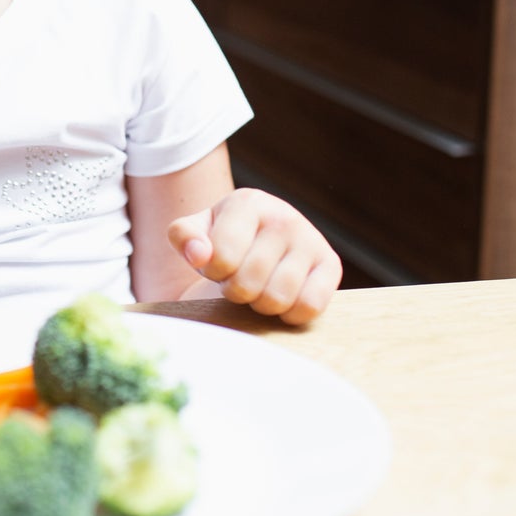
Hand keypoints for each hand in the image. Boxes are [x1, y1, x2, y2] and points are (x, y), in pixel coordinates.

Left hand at [168, 188, 340, 324]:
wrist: (263, 238)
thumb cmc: (225, 238)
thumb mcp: (197, 230)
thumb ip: (184, 237)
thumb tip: (199, 255)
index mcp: (248, 202)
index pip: (222, 257)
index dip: (213, 271)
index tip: (218, 263)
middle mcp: (284, 217)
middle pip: (248, 283)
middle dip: (235, 290)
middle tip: (239, 277)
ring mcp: (311, 240)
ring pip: (277, 298)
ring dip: (260, 304)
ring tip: (259, 286)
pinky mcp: (331, 265)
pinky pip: (309, 307)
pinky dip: (290, 313)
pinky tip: (283, 297)